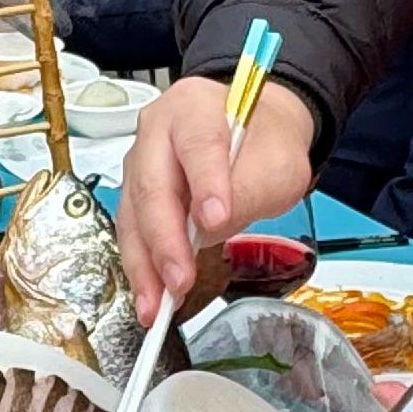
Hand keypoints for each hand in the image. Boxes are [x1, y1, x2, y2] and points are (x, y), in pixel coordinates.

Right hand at [118, 73, 319, 319]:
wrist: (254, 136)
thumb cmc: (264, 144)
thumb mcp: (279, 165)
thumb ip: (249, 191)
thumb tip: (210, 228)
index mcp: (196, 107)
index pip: (198, 145)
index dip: (205, 184)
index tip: (215, 220)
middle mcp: (158, 130)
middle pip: (152, 185)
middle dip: (165, 240)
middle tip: (179, 279)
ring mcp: (141, 161)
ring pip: (134, 214)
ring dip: (144, 264)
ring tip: (155, 305)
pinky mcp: (136, 192)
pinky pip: (133, 231)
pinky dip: (142, 267)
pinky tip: (150, 296)